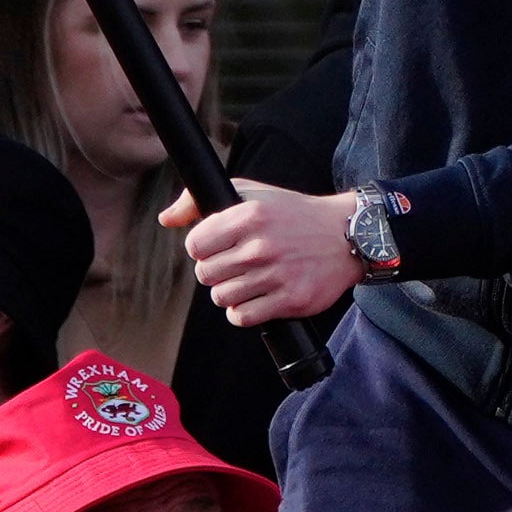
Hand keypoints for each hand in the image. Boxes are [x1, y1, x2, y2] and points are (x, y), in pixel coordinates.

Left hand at [177, 182, 363, 329]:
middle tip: (234, 265)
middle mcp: (261, 246)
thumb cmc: (293, 214)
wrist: (346, 235)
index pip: (195, 245)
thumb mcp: (250, 194)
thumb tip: (166, 219)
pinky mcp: (290, 299)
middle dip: (214, 272)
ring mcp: (276, 275)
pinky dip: (242, 312)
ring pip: (221, 297)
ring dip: (229, 293)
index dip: (202, 248)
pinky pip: (242, 317)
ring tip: (246, 281)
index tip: (216, 248)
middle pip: (205, 274)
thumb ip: (201, 202)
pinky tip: (255, 298)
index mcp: (248, 216)